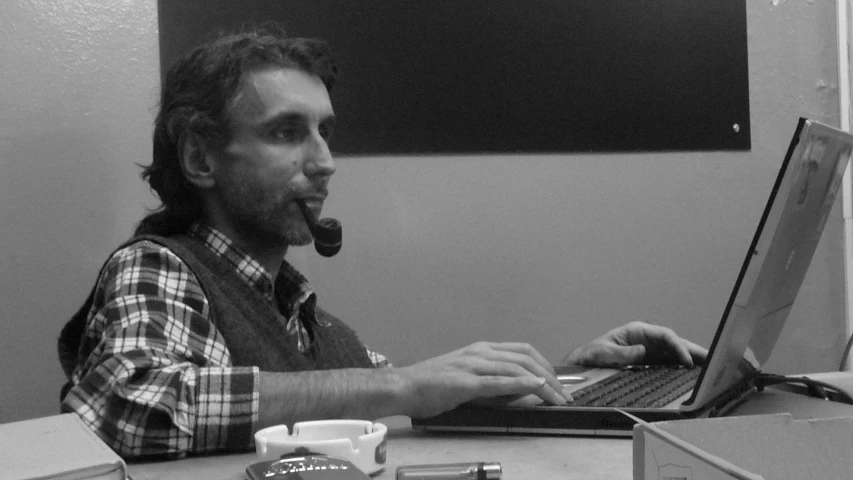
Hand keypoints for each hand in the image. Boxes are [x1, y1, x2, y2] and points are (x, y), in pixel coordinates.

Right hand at [396, 342, 567, 417]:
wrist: (403, 387)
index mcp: (481, 350)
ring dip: (542, 383)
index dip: (545, 364)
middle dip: (550, 376)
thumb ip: (495, 382)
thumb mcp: (469, 379)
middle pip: (525, 358)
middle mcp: (479, 352)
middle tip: (564, 394)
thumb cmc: (432, 385)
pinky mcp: (464, 382)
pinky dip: (520, 382)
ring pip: (516, 368)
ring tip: (557, 397)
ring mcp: (472, 365)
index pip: (522, 351)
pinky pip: (497, 381)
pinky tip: (535, 386)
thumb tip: (524, 389)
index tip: (558, 381)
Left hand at [562, 321, 706, 367]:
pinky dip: (682, 365)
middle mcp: (647, 337)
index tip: (687, 361)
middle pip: (675, 341)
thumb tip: (643, 351)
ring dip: (692, 357)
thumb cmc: (593, 354)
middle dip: (693, 350)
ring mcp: (650, 348)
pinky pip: (669, 361)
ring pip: (675, 351)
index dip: (678, 346)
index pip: (665, 335)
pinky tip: (694, 372)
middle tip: (714, 359)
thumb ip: (623, 353)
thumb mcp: (605, 353)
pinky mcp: (649, 359)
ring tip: (711, 365)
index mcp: (638, 330)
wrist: (585, 362)